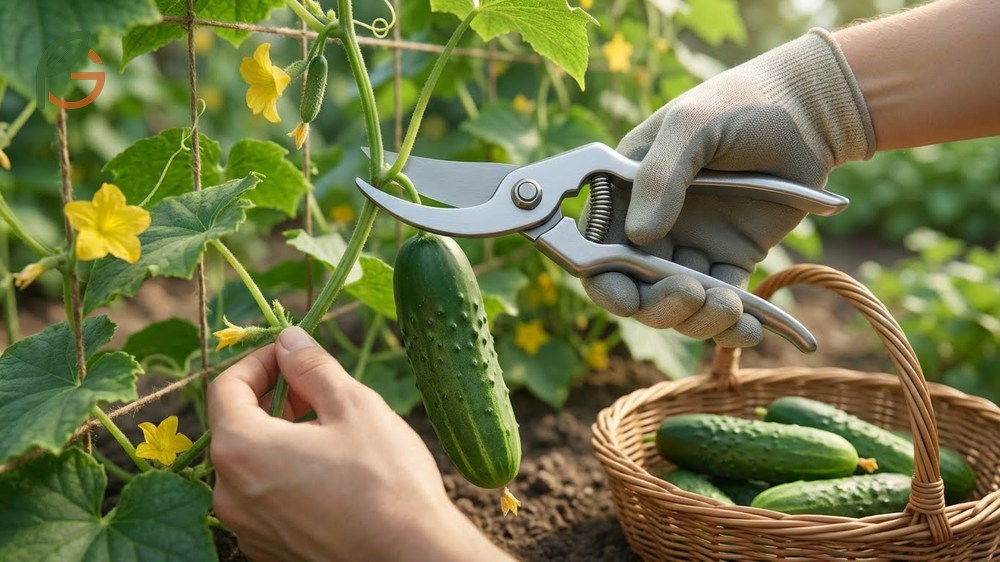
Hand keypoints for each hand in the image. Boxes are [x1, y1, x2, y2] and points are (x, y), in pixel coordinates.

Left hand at [208, 327, 511, 561]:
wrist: (411, 558)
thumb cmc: (385, 481)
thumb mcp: (353, 406)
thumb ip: (312, 368)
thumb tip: (289, 341)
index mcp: (240, 450)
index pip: (227, 387)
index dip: (259, 361)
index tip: (292, 353)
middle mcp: (229, 494)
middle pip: (238, 426)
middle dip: (275, 399)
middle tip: (319, 389)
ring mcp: (247, 528)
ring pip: (254, 464)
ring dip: (283, 438)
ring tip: (333, 431)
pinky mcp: (269, 550)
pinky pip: (267, 499)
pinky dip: (288, 475)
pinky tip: (333, 472)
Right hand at [581, 29, 873, 346]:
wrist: (807, 113)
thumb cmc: (738, 104)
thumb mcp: (692, 126)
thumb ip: (660, 174)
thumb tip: (639, 236)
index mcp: (625, 193)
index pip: (597, 247)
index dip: (603, 280)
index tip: (625, 296)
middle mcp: (651, 226)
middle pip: (636, 288)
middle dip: (658, 305)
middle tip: (691, 293)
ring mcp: (691, 247)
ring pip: (677, 305)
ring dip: (696, 319)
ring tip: (729, 308)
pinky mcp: (730, 261)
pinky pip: (722, 304)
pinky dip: (731, 326)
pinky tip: (748, 329)